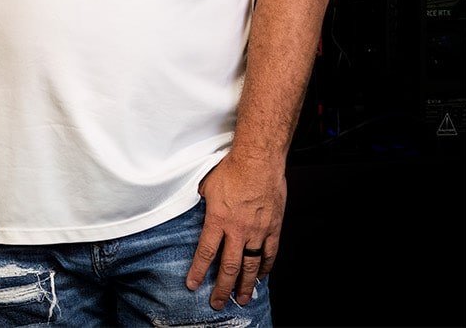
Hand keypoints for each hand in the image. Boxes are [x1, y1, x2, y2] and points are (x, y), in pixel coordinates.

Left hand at [186, 152, 286, 309]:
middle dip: (222, 288)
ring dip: (245, 284)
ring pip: (251, 265)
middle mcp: (238, 230)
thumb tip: (196, 210)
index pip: (206, 252)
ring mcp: (257, 231)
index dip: (198, 271)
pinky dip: (266, 267)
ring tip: (242, 298)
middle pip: (229, 266)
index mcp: (218, 220)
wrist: (258, 161)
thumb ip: (202, 204)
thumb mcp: (206, 186)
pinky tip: (262, 276)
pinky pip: (270, 253)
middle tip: (218, 303)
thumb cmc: (231, 169)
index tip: (192, 285)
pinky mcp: (273, 227)